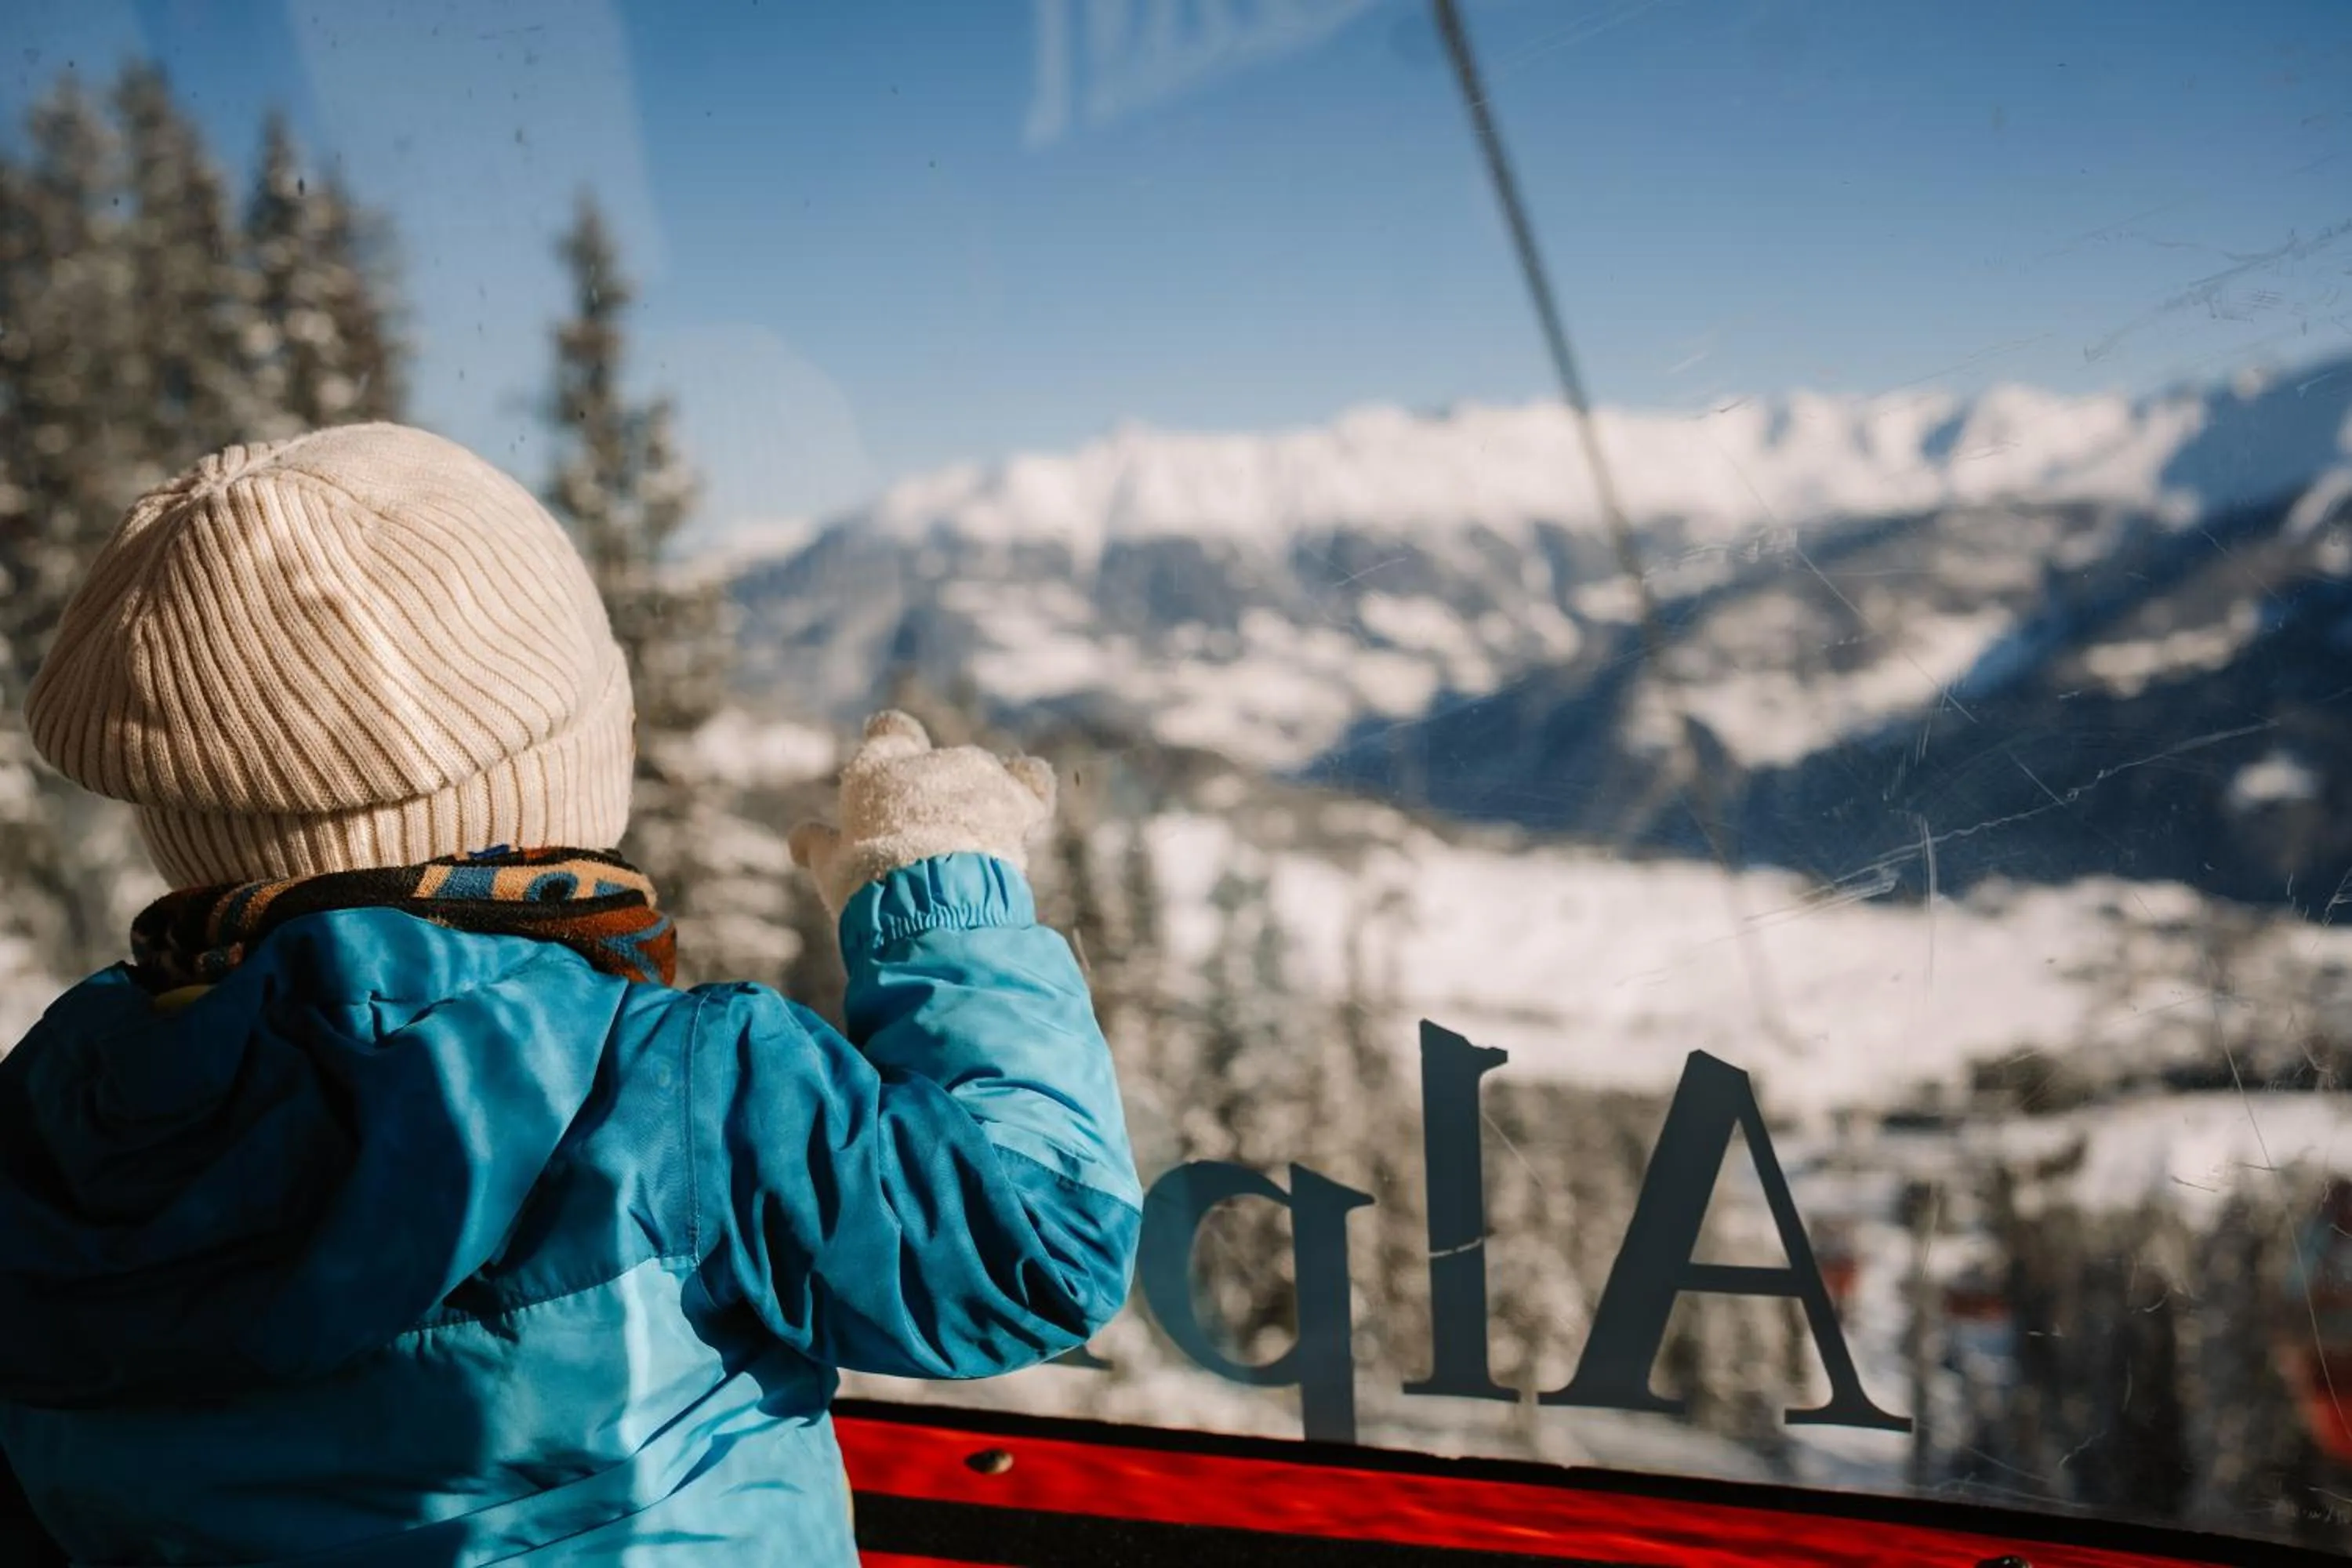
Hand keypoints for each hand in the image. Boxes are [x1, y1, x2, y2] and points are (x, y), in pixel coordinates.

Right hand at [788, 711, 1056, 917]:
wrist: (927, 894)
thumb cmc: (868, 882)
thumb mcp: (831, 869)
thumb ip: (819, 847)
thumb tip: (801, 839)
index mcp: (879, 765)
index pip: (890, 730)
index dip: (893, 741)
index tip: (893, 760)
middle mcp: (931, 759)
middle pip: (939, 764)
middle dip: (937, 794)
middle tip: (929, 842)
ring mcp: (977, 774)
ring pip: (982, 776)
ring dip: (980, 802)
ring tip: (971, 848)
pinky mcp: (1016, 798)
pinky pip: (1031, 780)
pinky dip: (1026, 791)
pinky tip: (1026, 808)